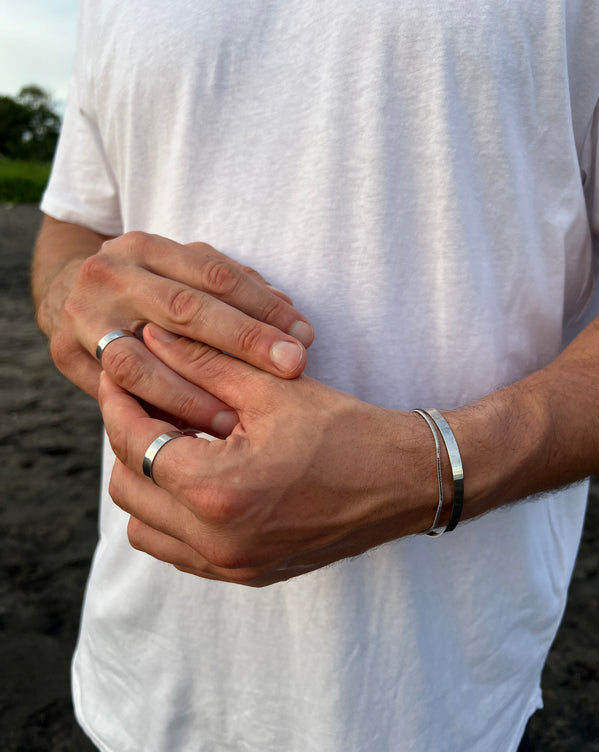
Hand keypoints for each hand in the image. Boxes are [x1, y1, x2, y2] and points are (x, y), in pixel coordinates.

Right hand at [36, 227, 313, 434]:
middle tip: (292, 368)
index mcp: (145, 247)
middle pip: (184, 310)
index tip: (305, 337)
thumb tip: (291, 319)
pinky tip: (189, 433)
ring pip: (140, 361)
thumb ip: (236, 293)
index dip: (264, 307)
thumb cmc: (150, 290)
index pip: (215, 275)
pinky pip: (116, 393)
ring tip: (237, 419)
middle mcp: (110, 274)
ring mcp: (83, 314)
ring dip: (192, 395)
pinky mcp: (67, 354)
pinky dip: (154, 413)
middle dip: (244, 342)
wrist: (70, 295)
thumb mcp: (186, 277)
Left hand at [98, 324, 438, 585]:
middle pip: (127, 486)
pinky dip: (172, 515)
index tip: (119, 368)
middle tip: (146, 402)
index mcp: (218, 491)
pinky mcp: (248, 574)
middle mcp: (217, 541)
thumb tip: (147, 338)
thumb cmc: (347, 430)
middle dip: (128, 438)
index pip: (134, 441)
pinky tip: (198, 478)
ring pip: (145, 526)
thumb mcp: (272, 387)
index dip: (119, 398)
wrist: (406, 483)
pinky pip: (179, 551)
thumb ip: (200, 361)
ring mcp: (232, 565)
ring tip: (173, 441)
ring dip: (146, 482)